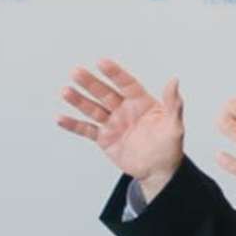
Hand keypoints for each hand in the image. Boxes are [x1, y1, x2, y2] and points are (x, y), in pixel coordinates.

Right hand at [61, 58, 183, 195]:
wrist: (158, 172)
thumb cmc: (169, 148)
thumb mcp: (174, 126)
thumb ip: (173, 104)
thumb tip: (174, 81)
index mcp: (141, 103)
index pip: (126, 84)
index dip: (114, 73)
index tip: (102, 62)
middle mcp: (124, 109)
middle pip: (105, 93)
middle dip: (91, 83)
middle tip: (76, 71)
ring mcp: (113, 123)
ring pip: (93, 109)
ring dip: (79, 100)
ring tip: (66, 91)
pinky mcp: (104, 138)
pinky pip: (86, 129)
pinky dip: (73, 125)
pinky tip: (60, 118)